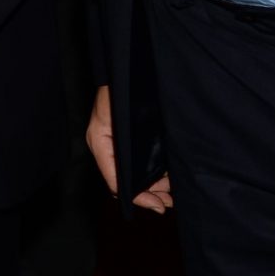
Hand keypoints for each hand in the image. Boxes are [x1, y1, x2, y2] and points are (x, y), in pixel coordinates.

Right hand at [87, 84, 173, 212]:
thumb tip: (127, 191)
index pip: (118, 184)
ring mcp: (122, 144)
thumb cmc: (118, 93)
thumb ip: (117, 160)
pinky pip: (144, 162)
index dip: (139, 198)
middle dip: (151, 194)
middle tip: (170, 202)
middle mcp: (110, 148)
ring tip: (173, 193)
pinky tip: (170, 176)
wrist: (130, 69)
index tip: (158, 206)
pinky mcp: (135, 139)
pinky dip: (156, 171)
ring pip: (139, 174)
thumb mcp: (113, 125)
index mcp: (101, 146)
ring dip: (156, 184)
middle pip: (130, 182)